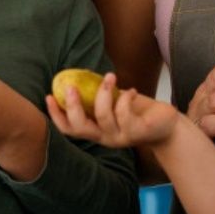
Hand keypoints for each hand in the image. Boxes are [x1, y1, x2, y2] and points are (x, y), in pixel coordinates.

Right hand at [46, 71, 177, 148]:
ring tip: (111, 76)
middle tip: (71, 86)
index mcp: (96, 131)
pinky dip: (126, 97)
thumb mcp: (114, 104)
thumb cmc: (137, 112)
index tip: (48, 95)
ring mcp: (121, 137)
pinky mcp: (137, 132)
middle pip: (81, 127)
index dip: (56, 115)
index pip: (70, 129)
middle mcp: (105, 137)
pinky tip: (131, 91)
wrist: (166, 125)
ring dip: (104, 93)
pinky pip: (124, 112)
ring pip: (103, 116)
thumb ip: (97, 97)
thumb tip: (78, 76)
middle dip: (73, 106)